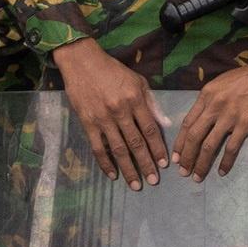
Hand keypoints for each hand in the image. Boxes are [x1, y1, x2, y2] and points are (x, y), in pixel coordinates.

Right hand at [56, 37, 167, 186]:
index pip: (150, 129)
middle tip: (154, 181)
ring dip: (129, 169)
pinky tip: (113, 175)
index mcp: (135, 99)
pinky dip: (105, 163)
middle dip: (146, 164)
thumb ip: (151, 103)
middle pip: (136, 143)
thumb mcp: (138, 81)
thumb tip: (165, 124)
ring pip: (118, 149)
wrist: (82, 62)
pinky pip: (98, 148)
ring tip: (136, 184)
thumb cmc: (113, 71)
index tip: (164, 164)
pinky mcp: (87, 123)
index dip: (158, 148)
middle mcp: (120, 111)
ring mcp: (102, 118)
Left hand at [173, 50, 247, 178]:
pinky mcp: (246, 123)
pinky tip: (222, 172)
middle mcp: (214, 106)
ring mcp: (229, 116)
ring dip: (201, 163)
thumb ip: (210, 100)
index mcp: (206, 95)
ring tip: (197, 177)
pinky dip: (226, 162)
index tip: (175, 156)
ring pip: (209, 145)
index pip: (187, 123)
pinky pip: (232, 147)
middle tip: (182, 172)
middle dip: (186, 157)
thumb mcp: (221, 83)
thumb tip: (203, 117)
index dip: (179, 142)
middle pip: (194, 136)